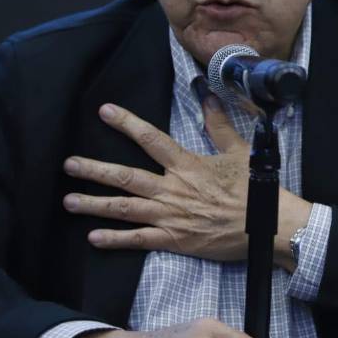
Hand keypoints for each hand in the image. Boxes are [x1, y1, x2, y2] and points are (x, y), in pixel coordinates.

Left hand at [63, 98, 251, 260]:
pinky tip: (93, 238)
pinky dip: (115, 240)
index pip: (150, 139)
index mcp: (186, 165)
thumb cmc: (255, 188)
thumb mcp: (238, 151)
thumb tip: (208, 96)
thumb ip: (218, 125)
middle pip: (126, 177)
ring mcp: (170, 216)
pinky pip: (138, 240)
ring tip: (69, 200)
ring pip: (124, 209)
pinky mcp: (174, 240)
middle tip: (69, 165)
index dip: (126, 123)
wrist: (268, 225)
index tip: (104, 111)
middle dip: (94, 170)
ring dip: (95, 204)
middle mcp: (172, 189)